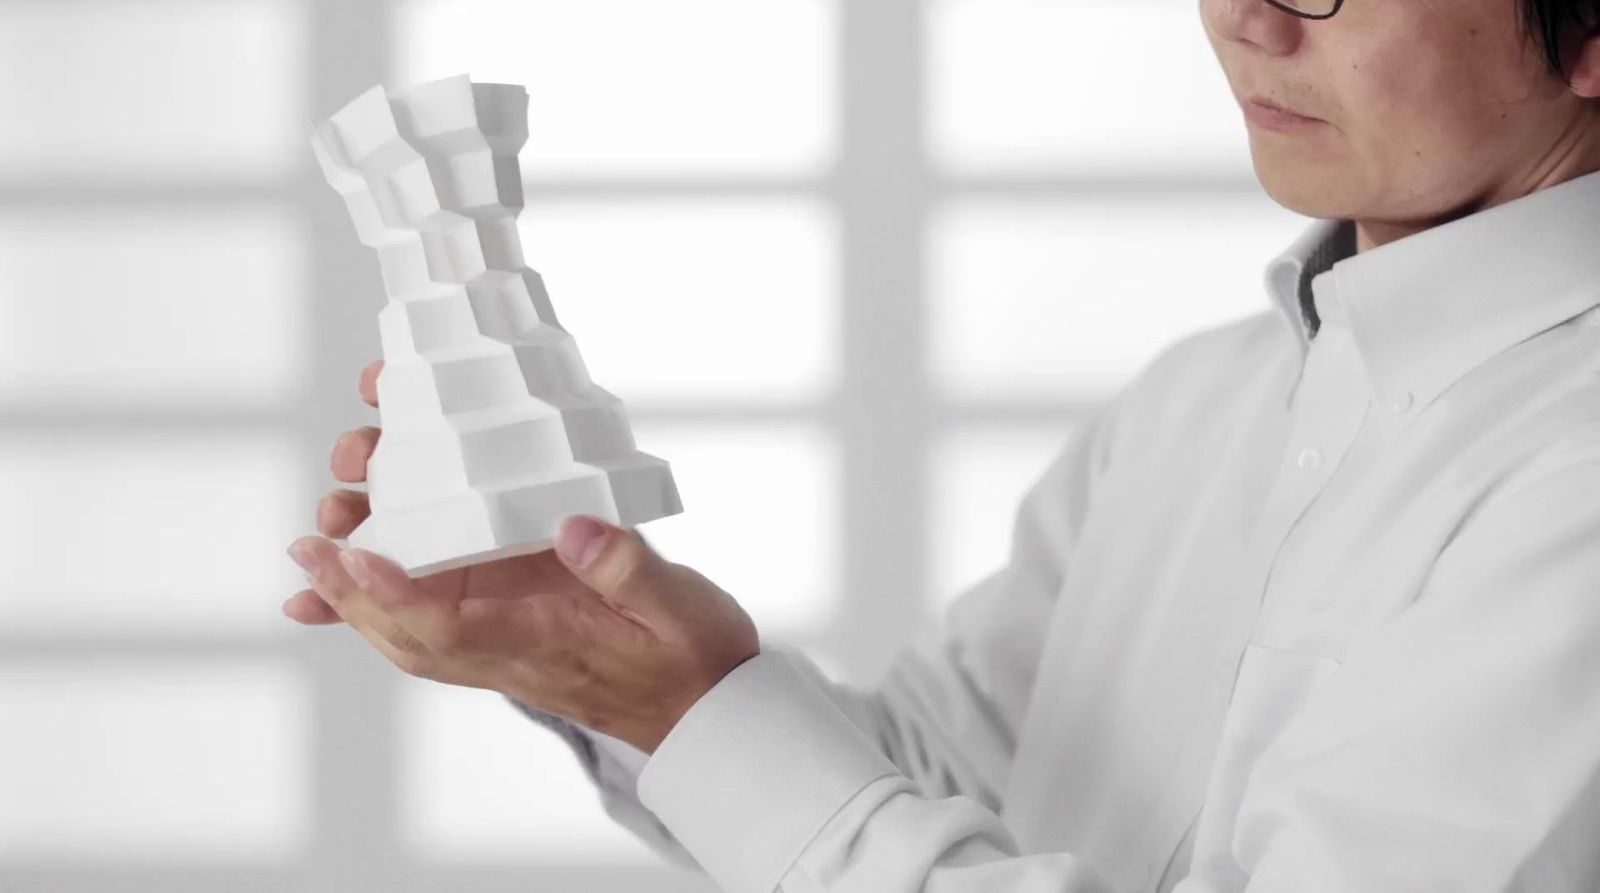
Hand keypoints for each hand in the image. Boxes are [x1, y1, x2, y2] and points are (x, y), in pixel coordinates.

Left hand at [282, 360, 761, 753]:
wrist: (703, 706)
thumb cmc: (693, 658)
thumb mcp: (681, 606)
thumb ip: (628, 568)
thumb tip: (572, 524)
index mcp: (542, 645)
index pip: (451, 629)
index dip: (395, 593)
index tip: (352, 555)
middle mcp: (507, 648)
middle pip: (405, 630)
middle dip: (348, 587)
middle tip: (314, 534)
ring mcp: (501, 638)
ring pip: (407, 622)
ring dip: (356, 586)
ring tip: (321, 529)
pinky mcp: (508, 621)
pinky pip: (428, 614)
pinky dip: (380, 595)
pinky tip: (345, 570)